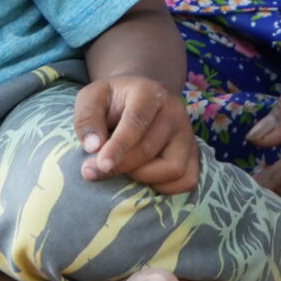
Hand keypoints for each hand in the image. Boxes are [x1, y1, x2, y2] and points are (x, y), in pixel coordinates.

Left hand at [73, 75, 200, 193]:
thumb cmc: (111, 100)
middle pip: (150, 149)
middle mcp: (174, 111)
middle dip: (120, 166)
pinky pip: (187, 180)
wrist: (138, 97)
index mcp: (148, 92)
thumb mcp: (91, 98)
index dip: (118, 147)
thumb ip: (87, 118)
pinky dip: (166, 188)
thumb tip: (93, 147)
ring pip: (173, 168)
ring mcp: (187, 132)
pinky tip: (145, 178)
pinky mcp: (194, 151)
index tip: (100, 165)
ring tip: (124, 170)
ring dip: (144, 178)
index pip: (136, 122)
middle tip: (93, 172)